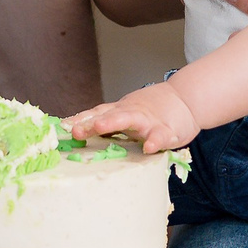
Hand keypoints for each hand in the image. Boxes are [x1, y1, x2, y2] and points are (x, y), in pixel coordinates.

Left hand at [67, 81, 200, 152]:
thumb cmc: (153, 110)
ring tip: (100, 126)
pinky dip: (155, 141)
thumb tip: (78, 130)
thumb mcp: (127, 113)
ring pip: (129, 119)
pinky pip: (160, 136)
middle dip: (91, 122)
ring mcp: (148, 120)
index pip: (97, 113)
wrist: (186, 99)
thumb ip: (107, 121)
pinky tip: (148, 147)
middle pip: (108, 114)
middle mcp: (131, 113)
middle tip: (75, 130)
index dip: (80, 119)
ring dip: (114, 121)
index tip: (61, 127)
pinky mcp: (167, 129)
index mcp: (120, 111)